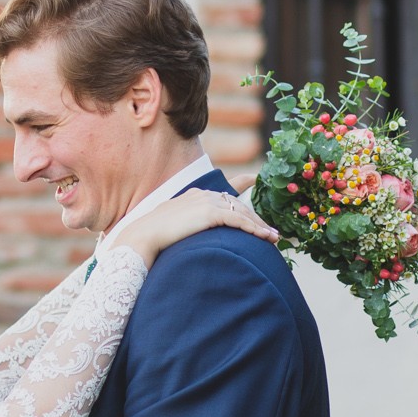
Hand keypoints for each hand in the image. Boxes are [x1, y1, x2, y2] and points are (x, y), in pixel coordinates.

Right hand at [116, 187, 279, 265]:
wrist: (143, 236)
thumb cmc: (153, 235)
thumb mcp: (172, 224)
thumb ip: (185, 223)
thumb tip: (187, 234)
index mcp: (196, 195)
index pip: (224, 188)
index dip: (242, 182)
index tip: (254, 178)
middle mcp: (204, 194)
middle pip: (238, 204)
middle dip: (257, 218)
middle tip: (272, 231)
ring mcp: (208, 202)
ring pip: (242, 212)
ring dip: (260, 226)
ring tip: (274, 238)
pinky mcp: (210, 213)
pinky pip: (239, 220)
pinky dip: (255, 229)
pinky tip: (265, 237)